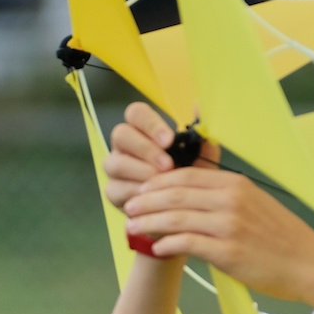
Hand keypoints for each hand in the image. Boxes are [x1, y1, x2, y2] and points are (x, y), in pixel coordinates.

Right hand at [103, 102, 217, 212]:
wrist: (186, 208)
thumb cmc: (190, 176)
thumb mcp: (201, 157)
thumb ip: (200, 134)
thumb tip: (200, 106)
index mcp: (143, 129)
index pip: (136, 114)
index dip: (151, 124)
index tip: (170, 140)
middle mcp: (125, 145)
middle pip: (121, 134)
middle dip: (145, 149)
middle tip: (168, 165)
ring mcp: (115, 167)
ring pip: (115, 163)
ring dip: (141, 172)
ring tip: (163, 182)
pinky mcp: (112, 191)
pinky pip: (116, 189)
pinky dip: (136, 193)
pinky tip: (153, 198)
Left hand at [124, 166, 313, 305]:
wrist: (307, 264)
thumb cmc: (282, 238)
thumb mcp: (256, 203)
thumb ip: (226, 196)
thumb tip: (193, 195)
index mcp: (236, 184)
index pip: (187, 175)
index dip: (159, 182)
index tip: (142, 190)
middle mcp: (231, 200)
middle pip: (176, 193)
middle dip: (147, 200)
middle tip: (129, 208)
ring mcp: (229, 226)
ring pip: (177, 217)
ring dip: (149, 223)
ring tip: (132, 228)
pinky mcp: (228, 252)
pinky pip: (187, 244)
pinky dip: (167, 244)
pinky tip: (156, 248)